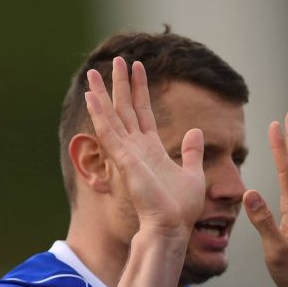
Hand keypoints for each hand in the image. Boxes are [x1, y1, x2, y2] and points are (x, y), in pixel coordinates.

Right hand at [84, 57, 204, 235]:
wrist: (172, 226)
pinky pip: (108, 132)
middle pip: (125, 109)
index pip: (143, 112)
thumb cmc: (181, 207)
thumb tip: (196, 132)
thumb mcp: (193, 173)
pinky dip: (99, 113)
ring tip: (94, 71)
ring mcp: (128, 153)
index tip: (139, 67)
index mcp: (151, 149)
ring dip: (103, 93)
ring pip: (112, 116)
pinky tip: (91, 95)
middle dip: (121, 84)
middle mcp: (136, 149)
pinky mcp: (124, 160)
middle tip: (118, 59)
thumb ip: (192, 152)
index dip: (140, 89)